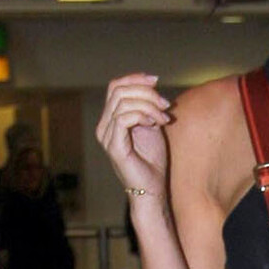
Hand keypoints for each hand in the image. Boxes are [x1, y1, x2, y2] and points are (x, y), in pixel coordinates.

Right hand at [96, 72, 171, 199]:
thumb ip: (147, 107)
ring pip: (122, 102)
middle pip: (118, 90)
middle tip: (165, 104)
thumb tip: (151, 85)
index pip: (115, 87)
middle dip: (145, 91)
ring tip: (163, 118)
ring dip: (148, 105)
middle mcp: (104, 126)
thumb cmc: (152, 161)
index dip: (135, 78)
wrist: (152, 189)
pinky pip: (123, 118)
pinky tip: (155, 124)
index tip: (156, 80)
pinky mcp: (114, 146)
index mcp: (111, 120)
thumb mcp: (152, 126)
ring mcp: (107, 136)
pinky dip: (143, 116)